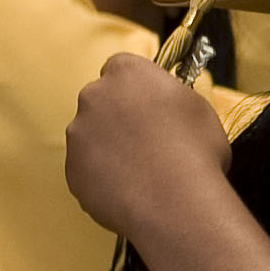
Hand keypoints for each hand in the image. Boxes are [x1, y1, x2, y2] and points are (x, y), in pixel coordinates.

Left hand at [63, 52, 234, 245]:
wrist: (175, 202)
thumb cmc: (196, 152)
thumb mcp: (197, 107)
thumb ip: (170, 97)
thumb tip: (166, 105)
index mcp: (126, 73)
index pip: (121, 68)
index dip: (136, 87)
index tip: (148, 103)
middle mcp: (94, 97)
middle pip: (101, 101)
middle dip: (118, 116)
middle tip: (145, 140)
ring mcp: (78, 134)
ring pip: (91, 137)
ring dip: (108, 148)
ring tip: (140, 171)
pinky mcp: (72, 170)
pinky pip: (86, 169)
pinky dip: (102, 177)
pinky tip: (128, 190)